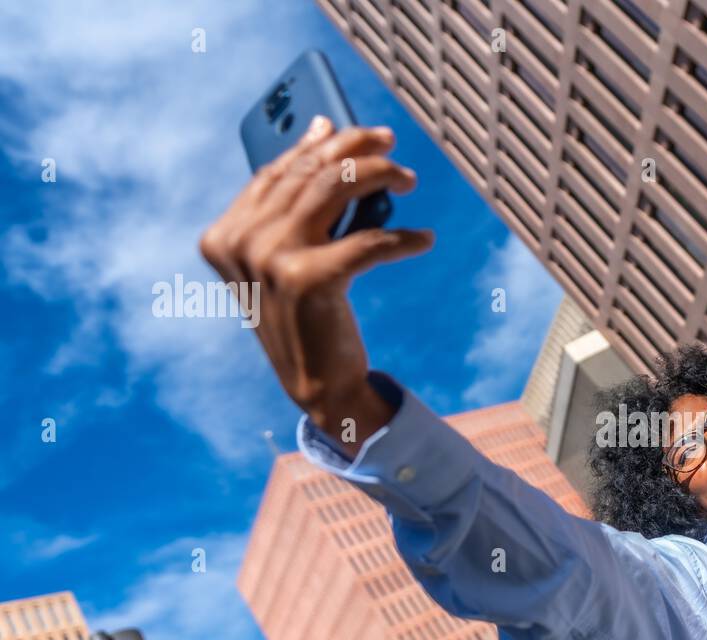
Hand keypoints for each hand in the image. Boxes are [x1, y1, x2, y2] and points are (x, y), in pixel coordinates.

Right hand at [198, 115, 432, 446]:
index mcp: (226, 235)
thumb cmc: (308, 317)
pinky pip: (366, 242)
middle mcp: (241, 242)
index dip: (319, 143)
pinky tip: (423, 239)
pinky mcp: (307, 280)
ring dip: (380, 176)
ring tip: (408, 179)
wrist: (317, 386)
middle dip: (356, 149)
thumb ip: (297, 202)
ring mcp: (269, 260)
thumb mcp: (289, 257)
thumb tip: (323, 131)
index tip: (354, 129)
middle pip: (308, 172)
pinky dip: (402, 238)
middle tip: (392, 143)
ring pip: (335, 189)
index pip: (277, 171)